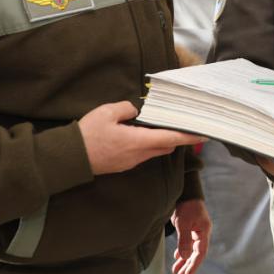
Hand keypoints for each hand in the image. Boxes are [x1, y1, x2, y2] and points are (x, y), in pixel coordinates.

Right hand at [78, 101, 204, 175]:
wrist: (70, 159)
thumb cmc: (87, 135)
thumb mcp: (107, 112)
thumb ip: (126, 109)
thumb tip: (136, 111)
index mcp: (137, 141)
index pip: (170, 139)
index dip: (188, 136)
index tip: (203, 134)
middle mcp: (138, 155)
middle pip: (165, 147)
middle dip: (176, 138)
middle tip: (182, 125)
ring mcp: (130, 162)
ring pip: (154, 151)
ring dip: (160, 141)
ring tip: (161, 126)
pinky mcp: (123, 165)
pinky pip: (142, 154)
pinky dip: (147, 145)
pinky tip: (140, 134)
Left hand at [171, 199, 211, 273]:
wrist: (185, 191)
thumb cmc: (186, 206)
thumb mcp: (184, 223)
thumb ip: (185, 240)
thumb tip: (185, 257)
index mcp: (204, 232)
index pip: (200, 253)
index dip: (193, 266)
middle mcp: (202, 233)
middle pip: (196, 254)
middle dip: (188, 266)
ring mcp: (196, 231)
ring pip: (191, 249)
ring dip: (184, 260)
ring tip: (177, 271)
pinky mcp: (190, 228)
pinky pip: (187, 244)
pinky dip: (182, 251)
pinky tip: (177, 257)